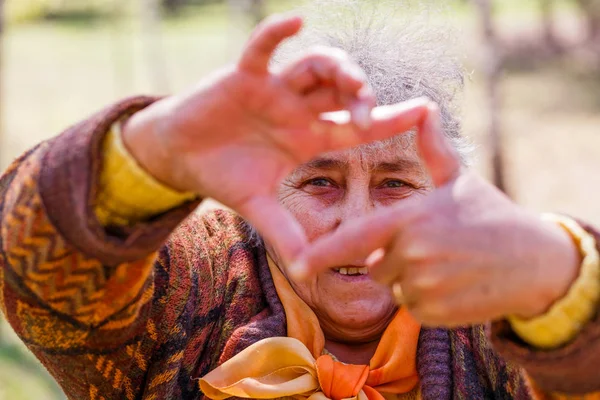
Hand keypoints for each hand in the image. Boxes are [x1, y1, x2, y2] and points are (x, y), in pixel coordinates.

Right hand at [122, 14, 431, 263]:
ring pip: (314, 65)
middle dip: (362, 94)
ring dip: (336, 68)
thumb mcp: (258, 207)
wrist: (181, 157)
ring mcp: (273, 90)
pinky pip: (262, 49)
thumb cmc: (223, 176)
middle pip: (342, 90)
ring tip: (350, 82)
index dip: (391, 118)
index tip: (425, 111)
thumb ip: (285, 234)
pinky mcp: (243, 76)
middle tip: (368, 113)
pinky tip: (296, 21)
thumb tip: (308, 273)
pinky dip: (276, 32)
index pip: (358, 126)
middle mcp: (299, 109)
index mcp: (310, 137)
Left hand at [292, 104, 580, 326]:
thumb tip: (424, 107)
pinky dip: (427, 300)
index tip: (297, 266)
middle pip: (375, 267)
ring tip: (447, 263)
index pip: (356, 240)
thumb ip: (431, 149)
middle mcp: (413, 253)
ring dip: (410, 280)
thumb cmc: (491, 215)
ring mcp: (426, 286)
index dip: (322, 255)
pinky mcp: (437, 313)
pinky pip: (413, 308)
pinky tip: (455, 283)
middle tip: (432, 247)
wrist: (535, 260)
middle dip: (392, 260)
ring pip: (394, 289)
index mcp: (410, 218)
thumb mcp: (459, 179)